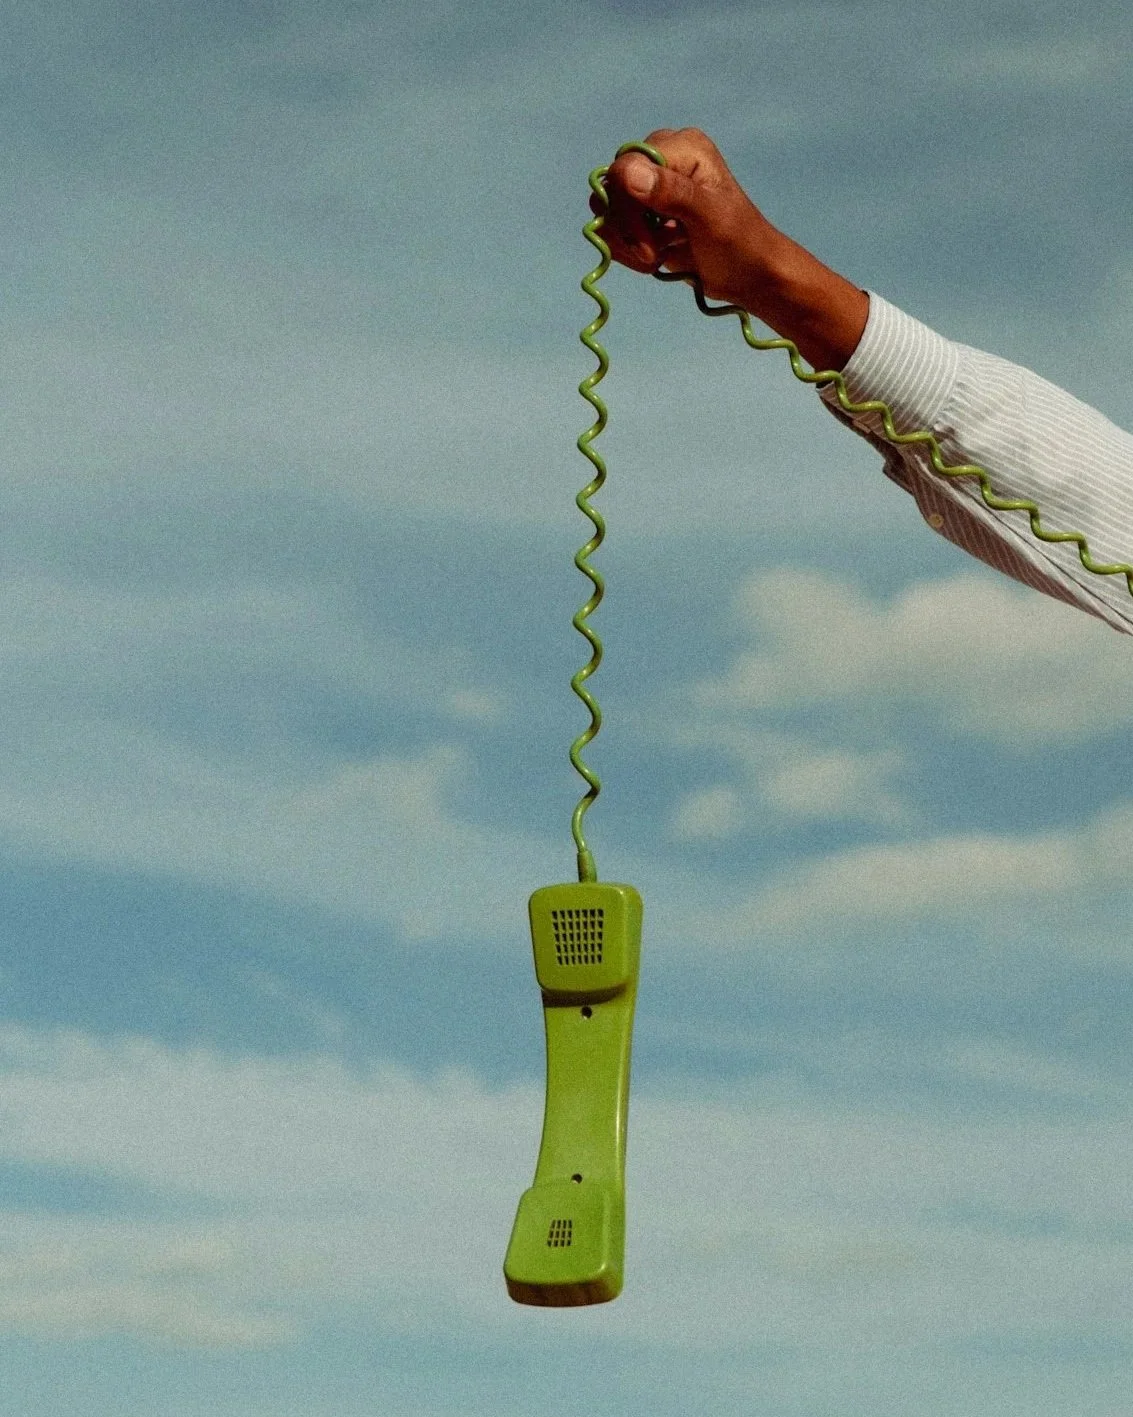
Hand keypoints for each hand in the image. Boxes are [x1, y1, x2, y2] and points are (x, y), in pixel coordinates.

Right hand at [593, 127, 868, 372]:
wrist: (749, 275)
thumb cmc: (739, 242)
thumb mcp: (708, 216)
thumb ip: (671, 191)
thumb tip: (625, 172)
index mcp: (681, 147)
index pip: (624, 168)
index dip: (626, 207)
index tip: (649, 244)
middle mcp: (662, 160)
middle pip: (612, 191)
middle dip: (628, 230)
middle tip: (654, 255)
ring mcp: (651, 188)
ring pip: (608, 213)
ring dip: (628, 244)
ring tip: (658, 257)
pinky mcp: (645, 214)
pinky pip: (614, 230)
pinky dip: (628, 251)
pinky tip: (656, 258)